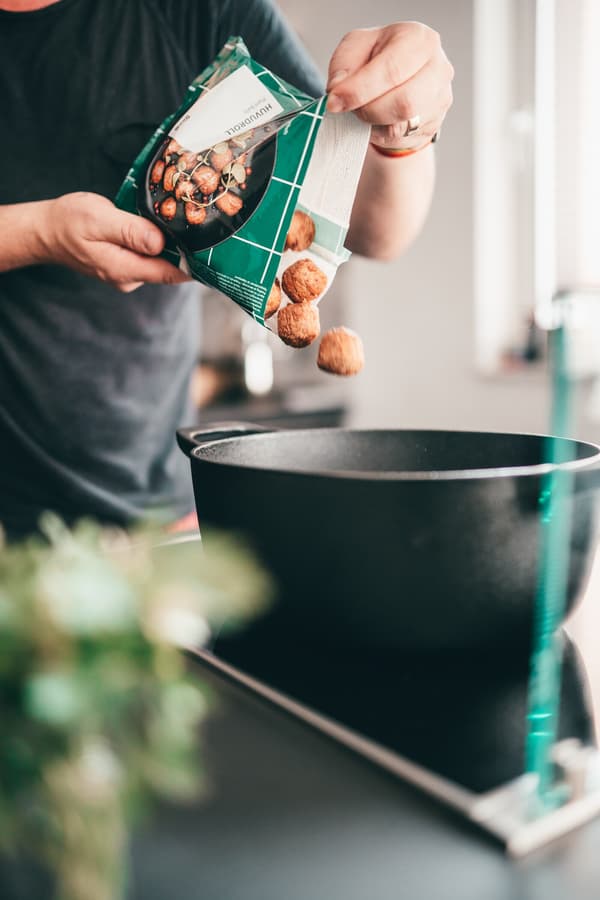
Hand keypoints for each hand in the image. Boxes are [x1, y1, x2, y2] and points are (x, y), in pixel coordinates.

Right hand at [37, 192, 190, 291]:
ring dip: (172, 244)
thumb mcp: (99, 219)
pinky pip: (149, 257)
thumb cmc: (69, 222)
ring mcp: (128, 273)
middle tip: (205, 225)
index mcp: (125, 269)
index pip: (171, 274)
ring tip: (186, 221)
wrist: (46, 231)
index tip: (216, 250)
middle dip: (186, 250)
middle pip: (169, 268)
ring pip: (160, 261)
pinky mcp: (125, 265)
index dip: (195, 264)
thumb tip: (160, 243)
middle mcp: (130, 277)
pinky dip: (158, 243)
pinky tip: (162, 226)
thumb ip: (131, 231)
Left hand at [326, 22, 453, 150]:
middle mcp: (437, 68)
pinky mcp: (433, 124)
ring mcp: (440, 99)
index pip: (392, 70)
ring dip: (373, 123)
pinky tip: (377, 120)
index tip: (334, 102)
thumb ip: (343, 65)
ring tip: (364, 110)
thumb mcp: (356, 48)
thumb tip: (337, 90)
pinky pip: (402, 139)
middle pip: (404, 103)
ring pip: (403, 126)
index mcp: (418, 39)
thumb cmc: (378, 57)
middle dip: (368, 111)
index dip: (359, 90)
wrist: (400, 77)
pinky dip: (381, 133)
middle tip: (351, 108)